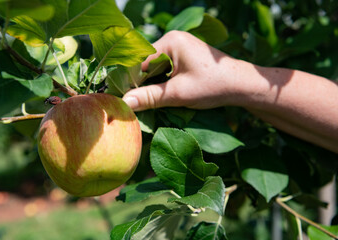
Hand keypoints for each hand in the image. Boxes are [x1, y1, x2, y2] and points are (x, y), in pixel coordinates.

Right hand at [123, 31, 240, 110]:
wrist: (242, 86)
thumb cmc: (213, 86)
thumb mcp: (177, 93)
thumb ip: (149, 97)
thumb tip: (124, 102)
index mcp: (171, 41)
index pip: (140, 60)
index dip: (132, 80)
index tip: (126, 98)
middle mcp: (174, 39)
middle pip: (148, 63)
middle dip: (144, 82)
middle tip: (138, 102)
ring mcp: (181, 46)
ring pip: (157, 67)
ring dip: (154, 83)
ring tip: (151, 100)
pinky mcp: (186, 56)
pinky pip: (167, 68)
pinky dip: (164, 81)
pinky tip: (164, 94)